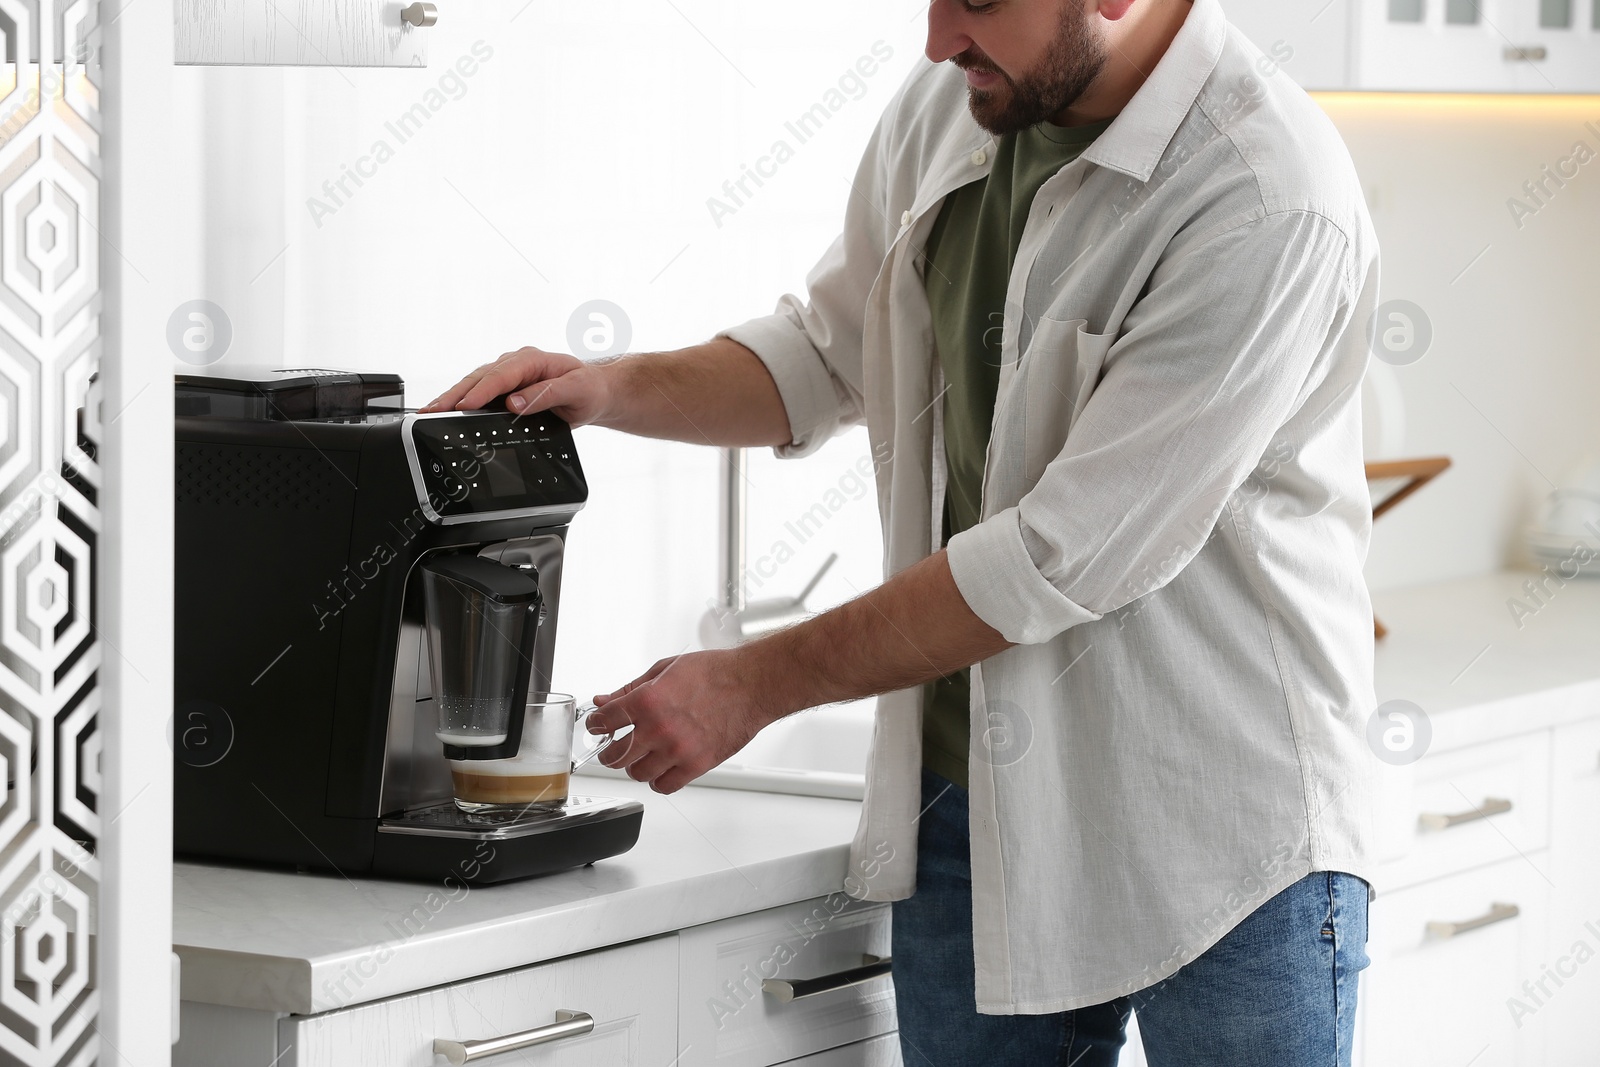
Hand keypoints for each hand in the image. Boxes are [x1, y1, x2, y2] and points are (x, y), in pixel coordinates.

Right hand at [419, 346, 616, 424]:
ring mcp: (507, 375)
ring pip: (474, 384)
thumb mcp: (576, 391)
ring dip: (452, 398)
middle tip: (433, 410)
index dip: (481, 391)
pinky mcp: (504, 387)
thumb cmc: (588, 390)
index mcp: (532, 359)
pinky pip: (478, 392)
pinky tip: (445, 411)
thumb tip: (514, 403)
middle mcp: (515, 363)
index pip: (501, 375)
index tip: (465, 405)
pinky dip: (460, 401)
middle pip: (479, 378)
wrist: (594, 393)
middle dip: (455, 395)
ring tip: (430, 411)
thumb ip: (546, 394)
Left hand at [584, 648, 784, 793]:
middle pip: (615, 755)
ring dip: (635, 766)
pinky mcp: (696, 766)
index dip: (595, 725)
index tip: (597, 727)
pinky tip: (662, 767)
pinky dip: (658, 780)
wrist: (751, 685)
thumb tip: (604, 700)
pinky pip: (664, 786)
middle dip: (610, 751)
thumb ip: (630, 688)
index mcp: (647, 701)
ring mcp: (677, 750)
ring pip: (637, 774)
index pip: (604, 721)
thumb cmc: (714, 673)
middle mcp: (659, 728)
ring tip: (642, 756)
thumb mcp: (665, 669)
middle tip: (614, 747)